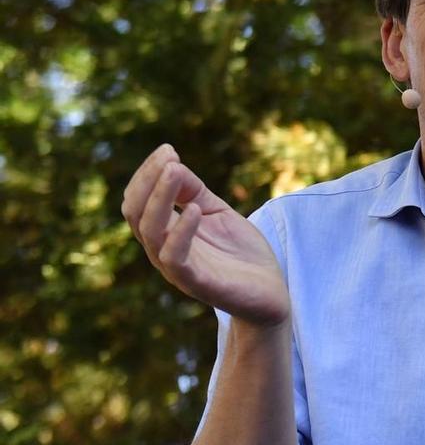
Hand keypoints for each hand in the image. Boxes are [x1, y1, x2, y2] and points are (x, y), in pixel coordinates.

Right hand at [121, 144, 288, 326]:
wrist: (270, 295)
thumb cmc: (241, 254)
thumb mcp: (218, 213)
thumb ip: (196, 192)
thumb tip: (172, 163)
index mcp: (165, 233)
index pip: (138, 201)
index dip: (148, 174)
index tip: (167, 149)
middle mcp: (163, 250)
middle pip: (135, 214)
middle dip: (148, 181)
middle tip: (169, 157)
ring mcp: (177, 269)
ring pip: (151, 233)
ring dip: (160, 198)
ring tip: (175, 171)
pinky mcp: (197, 284)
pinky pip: (175, 259)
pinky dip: (181, 232)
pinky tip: (194, 210)